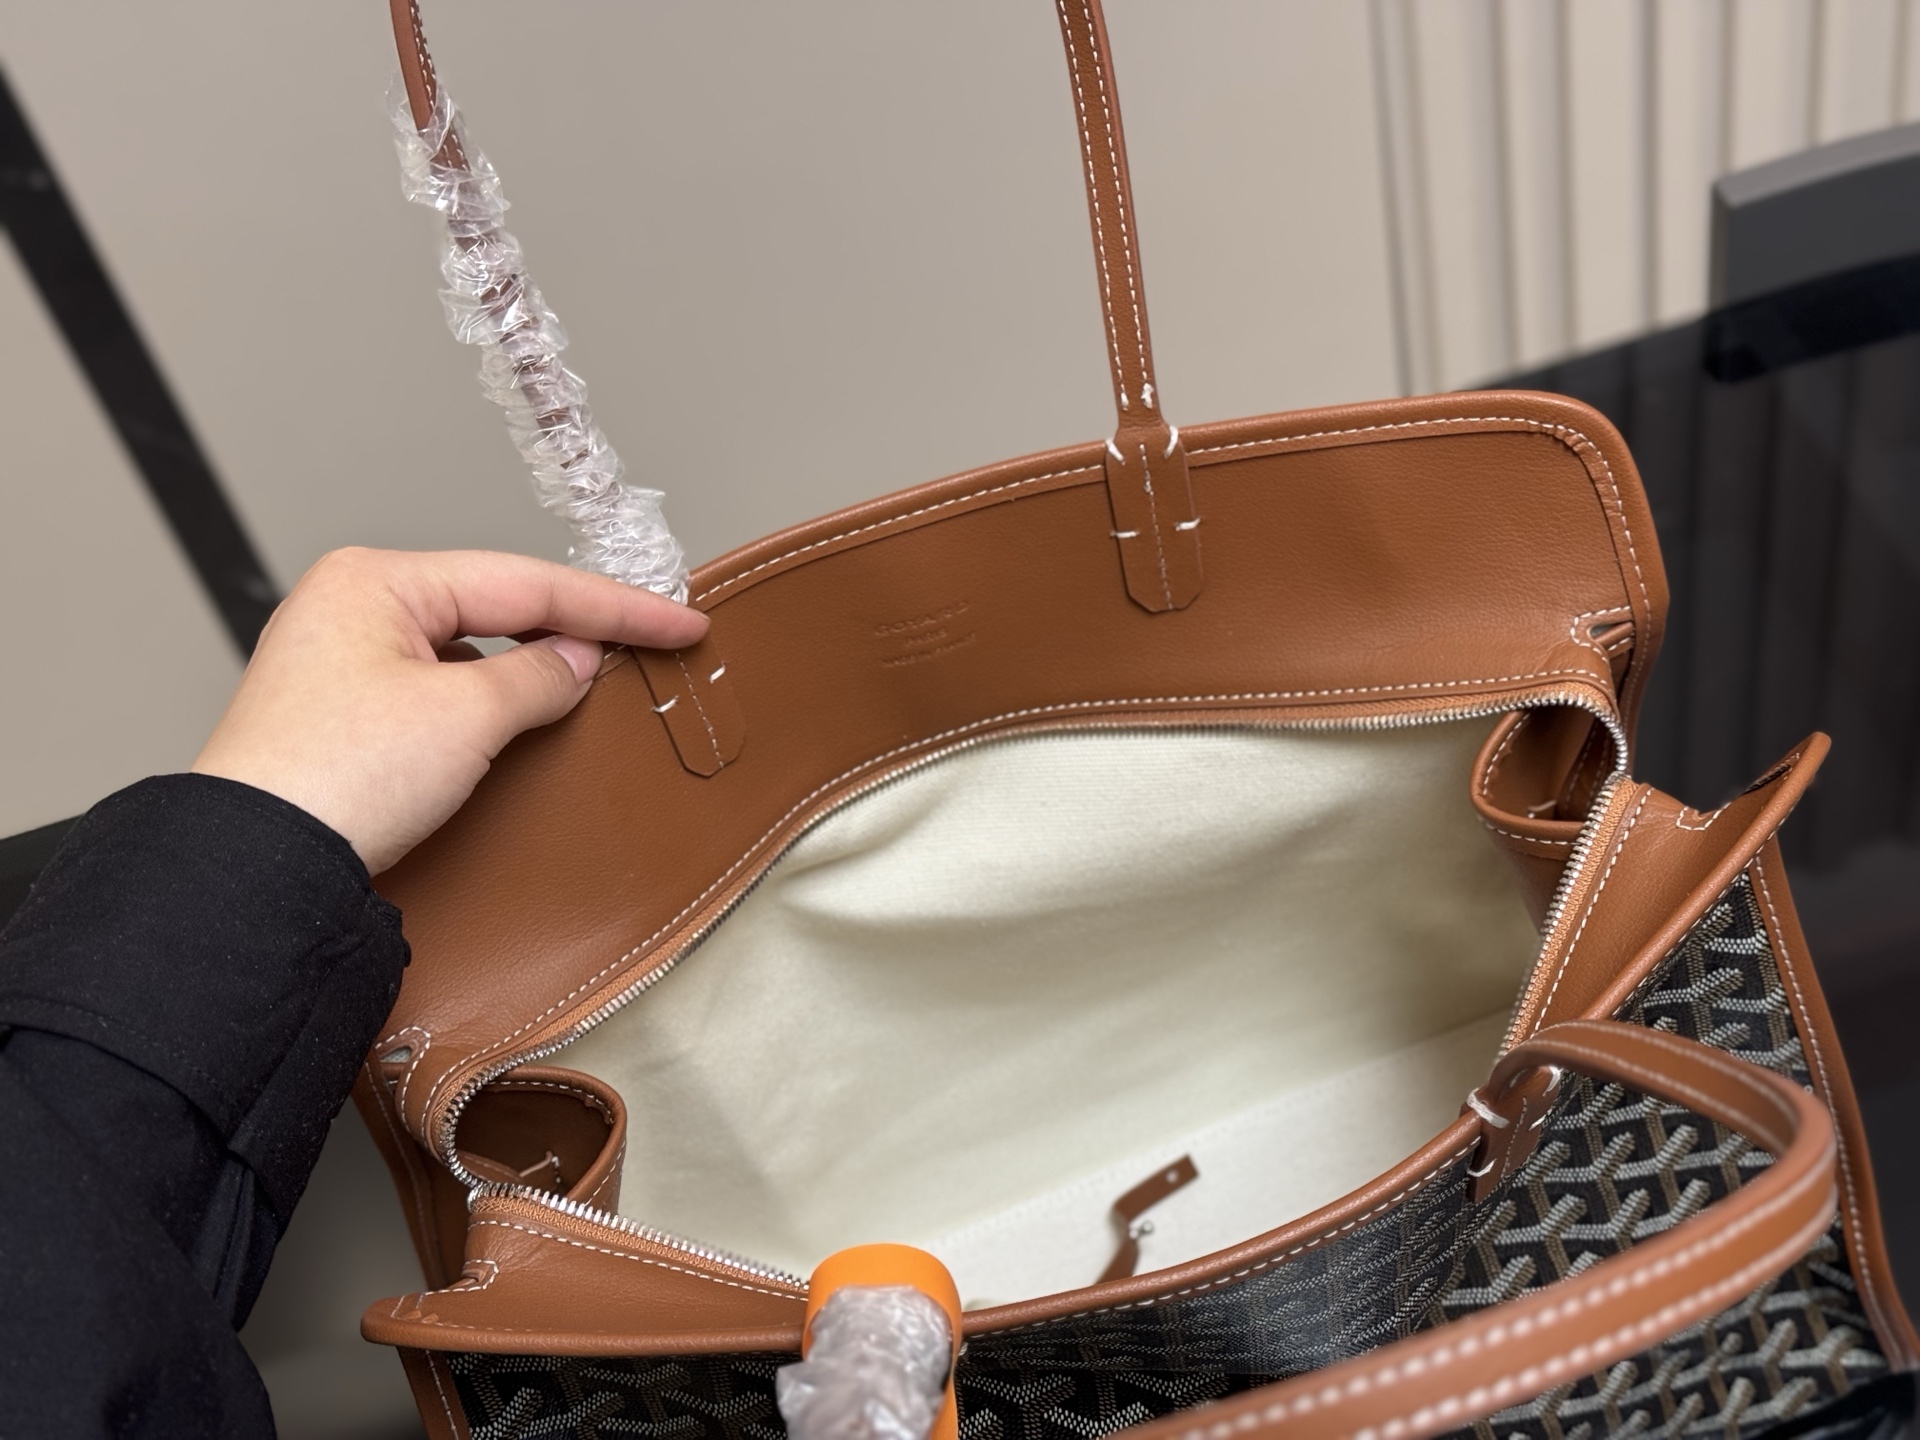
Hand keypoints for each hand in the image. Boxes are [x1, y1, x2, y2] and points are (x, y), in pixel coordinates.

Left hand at [192, 548, 707, 873]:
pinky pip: (438, 693)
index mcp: (375, 581)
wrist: (260, 866)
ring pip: (466, 653)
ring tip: (589, 686)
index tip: (677, 620)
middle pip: (494, 607)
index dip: (613, 606)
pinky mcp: (342, 719)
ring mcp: (341, 665)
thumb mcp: (466, 717)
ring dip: (527, 672)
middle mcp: (351, 610)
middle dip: (571, 631)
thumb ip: (538, 677)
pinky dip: (487, 706)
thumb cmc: (333, 778)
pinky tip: (519, 725)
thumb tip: (575, 661)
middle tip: (649, 644)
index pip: (524, 582)